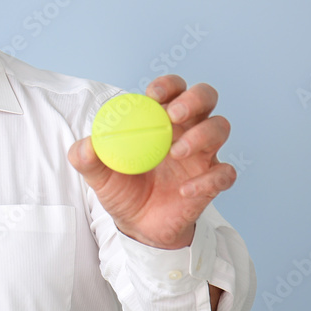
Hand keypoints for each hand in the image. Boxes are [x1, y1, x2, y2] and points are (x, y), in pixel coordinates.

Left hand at [67, 75, 236, 249]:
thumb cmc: (121, 189)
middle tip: (173, 115)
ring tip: (175, 152)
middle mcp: (187, 130)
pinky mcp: (212, 182)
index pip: (173, 89)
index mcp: (160, 119)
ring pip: (220, 128)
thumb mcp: (98, 174)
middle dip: (194, 99)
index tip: (153, 96)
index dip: (168, 85)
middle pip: (205, 98)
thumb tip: (86, 145)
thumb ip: (86, 157)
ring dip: (202, 135)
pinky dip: (209, 179)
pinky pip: (225, 174)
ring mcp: (203, 155)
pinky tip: (184, 189)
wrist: (137, 225)